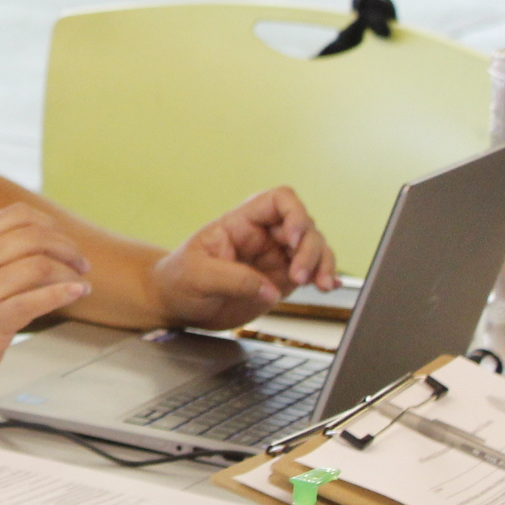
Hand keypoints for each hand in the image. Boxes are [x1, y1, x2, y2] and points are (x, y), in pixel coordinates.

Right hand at [0, 204, 92, 406]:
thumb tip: (18, 243)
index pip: (16, 215)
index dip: (49, 224)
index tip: (63, 241)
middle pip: (32, 237)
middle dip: (66, 247)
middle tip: (80, 263)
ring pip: (36, 265)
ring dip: (68, 271)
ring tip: (80, 282)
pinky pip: (32, 301)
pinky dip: (61, 294)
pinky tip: (76, 293)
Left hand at [151, 187, 336, 329]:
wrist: (176, 303)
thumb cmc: (178, 280)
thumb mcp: (197, 276)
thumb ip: (234, 279)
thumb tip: (271, 290)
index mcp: (240, 223)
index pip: (278, 200)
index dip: (293, 213)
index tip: (292, 237)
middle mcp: (262, 236)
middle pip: (303, 226)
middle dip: (309, 248)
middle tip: (297, 275)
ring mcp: (274, 257)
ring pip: (314, 248)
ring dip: (323, 263)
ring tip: (321, 285)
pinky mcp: (281, 279)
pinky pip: (313, 272)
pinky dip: (325, 277)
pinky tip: (328, 287)